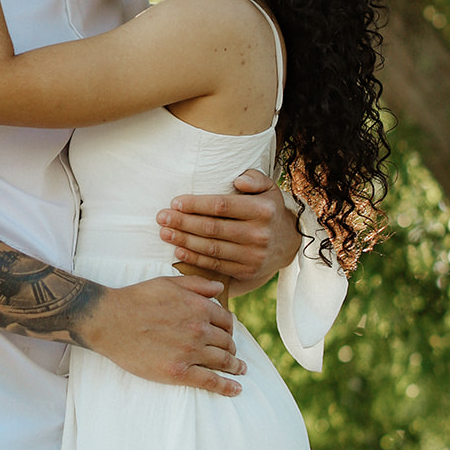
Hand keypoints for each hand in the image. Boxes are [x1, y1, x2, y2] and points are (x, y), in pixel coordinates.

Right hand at [82, 275, 244, 395]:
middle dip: (231, 347)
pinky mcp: (179, 372)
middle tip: (231, 353)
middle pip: (227, 341)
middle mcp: (199, 329)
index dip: (229, 327)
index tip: (227, 334)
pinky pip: (211, 381)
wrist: (110, 321)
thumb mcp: (168, 283)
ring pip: (223, 361)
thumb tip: (220, 287)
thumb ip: (197, 285)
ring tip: (240, 370)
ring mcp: (190, 352)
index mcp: (198, 307)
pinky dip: (227, 387)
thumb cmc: (136, 299)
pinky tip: (236, 389)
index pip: (226, 320)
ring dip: (235, 366)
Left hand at [155, 169, 301, 293]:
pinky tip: (179, 251)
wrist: (287, 243)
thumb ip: (254, 178)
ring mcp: (253, 255)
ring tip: (165, 234)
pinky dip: (195, 259)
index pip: (222, 206)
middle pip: (213, 228)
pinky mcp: (247, 271)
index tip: (175, 202)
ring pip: (212, 248)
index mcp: (262, 210)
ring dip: (184, 241)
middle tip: (162, 218)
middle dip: (183, 223)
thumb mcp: (269, 187)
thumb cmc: (268, 209)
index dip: (196, 205)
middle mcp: (259, 234)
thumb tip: (238, 180)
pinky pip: (216, 265)